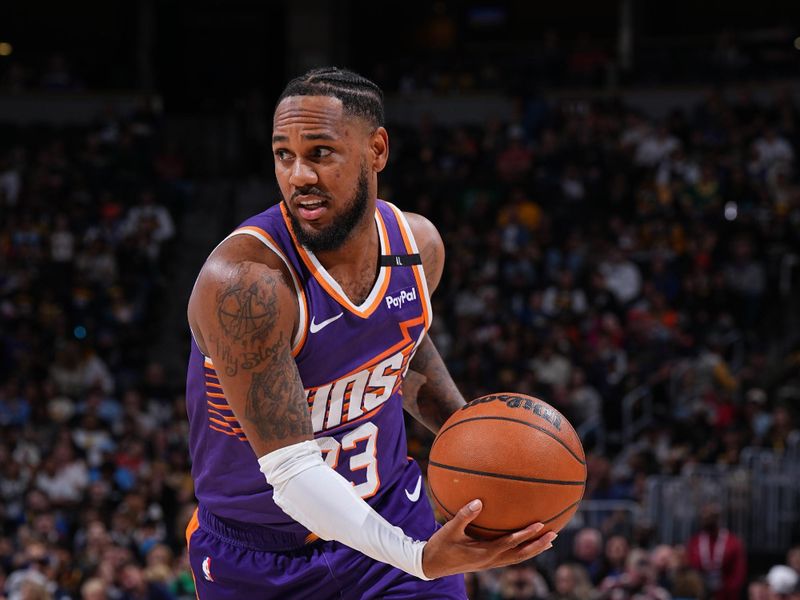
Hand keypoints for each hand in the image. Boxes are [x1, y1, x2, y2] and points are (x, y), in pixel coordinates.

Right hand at [421, 499, 556, 578]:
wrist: (432, 565)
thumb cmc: (440, 545)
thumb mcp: (449, 529)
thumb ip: (464, 515)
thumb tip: (479, 501)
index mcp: (483, 553)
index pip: (510, 543)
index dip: (526, 535)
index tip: (540, 525)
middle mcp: (490, 560)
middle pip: (520, 555)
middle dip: (538, 545)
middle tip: (554, 535)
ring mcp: (489, 563)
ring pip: (517, 558)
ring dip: (533, 550)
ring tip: (548, 541)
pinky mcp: (487, 563)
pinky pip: (509, 558)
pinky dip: (521, 551)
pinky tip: (525, 543)